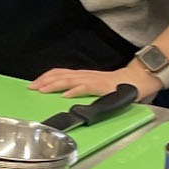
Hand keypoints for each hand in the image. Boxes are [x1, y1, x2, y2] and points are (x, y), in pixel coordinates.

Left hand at [29, 63, 159, 102]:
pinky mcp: (102, 86)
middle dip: (44, 81)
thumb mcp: (94, 84)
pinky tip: (66, 95)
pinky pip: (86, 87)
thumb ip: (81, 87)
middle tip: (31, 87)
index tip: (33, 84)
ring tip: (42, 90)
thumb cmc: (115, 85)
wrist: (137, 80)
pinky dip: (75, 90)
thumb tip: (65, 94)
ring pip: (69, 80)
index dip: (45, 77)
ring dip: (54, 85)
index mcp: (82, 75)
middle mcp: (85, 75)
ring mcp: (93, 80)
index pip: (59, 73)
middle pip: (60, 75)